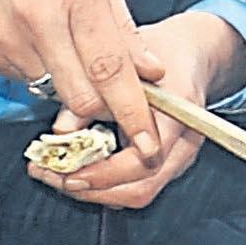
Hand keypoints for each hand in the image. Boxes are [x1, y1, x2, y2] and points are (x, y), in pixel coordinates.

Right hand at [0, 0, 162, 162]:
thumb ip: (122, 25)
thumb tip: (150, 70)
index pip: (110, 70)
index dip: (134, 112)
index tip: (151, 143)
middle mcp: (37, 23)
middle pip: (82, 97)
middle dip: (106, 108)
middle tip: (118, 96)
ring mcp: (5, 42)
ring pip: (54, 93)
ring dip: (72, 84)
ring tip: (67, 44)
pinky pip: (26, 81)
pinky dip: (42, 71)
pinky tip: (36, 37)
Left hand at [27, 10, 244, 209]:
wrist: (192, 53)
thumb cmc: (163, 51)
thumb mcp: (122, 63)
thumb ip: (92, 96)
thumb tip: (61, 131)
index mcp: (177, 117)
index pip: (142, 162)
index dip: (102, 174)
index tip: (68, 173)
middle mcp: (184, 145)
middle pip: (139, 189)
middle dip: (92, 190)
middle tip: (53, 177)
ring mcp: (179, 157)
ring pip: (137, 193)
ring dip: (96, 190)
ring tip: (59, 176)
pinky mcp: (168, 162)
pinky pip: (137, 184)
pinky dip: (106, 184)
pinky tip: (80, 169)